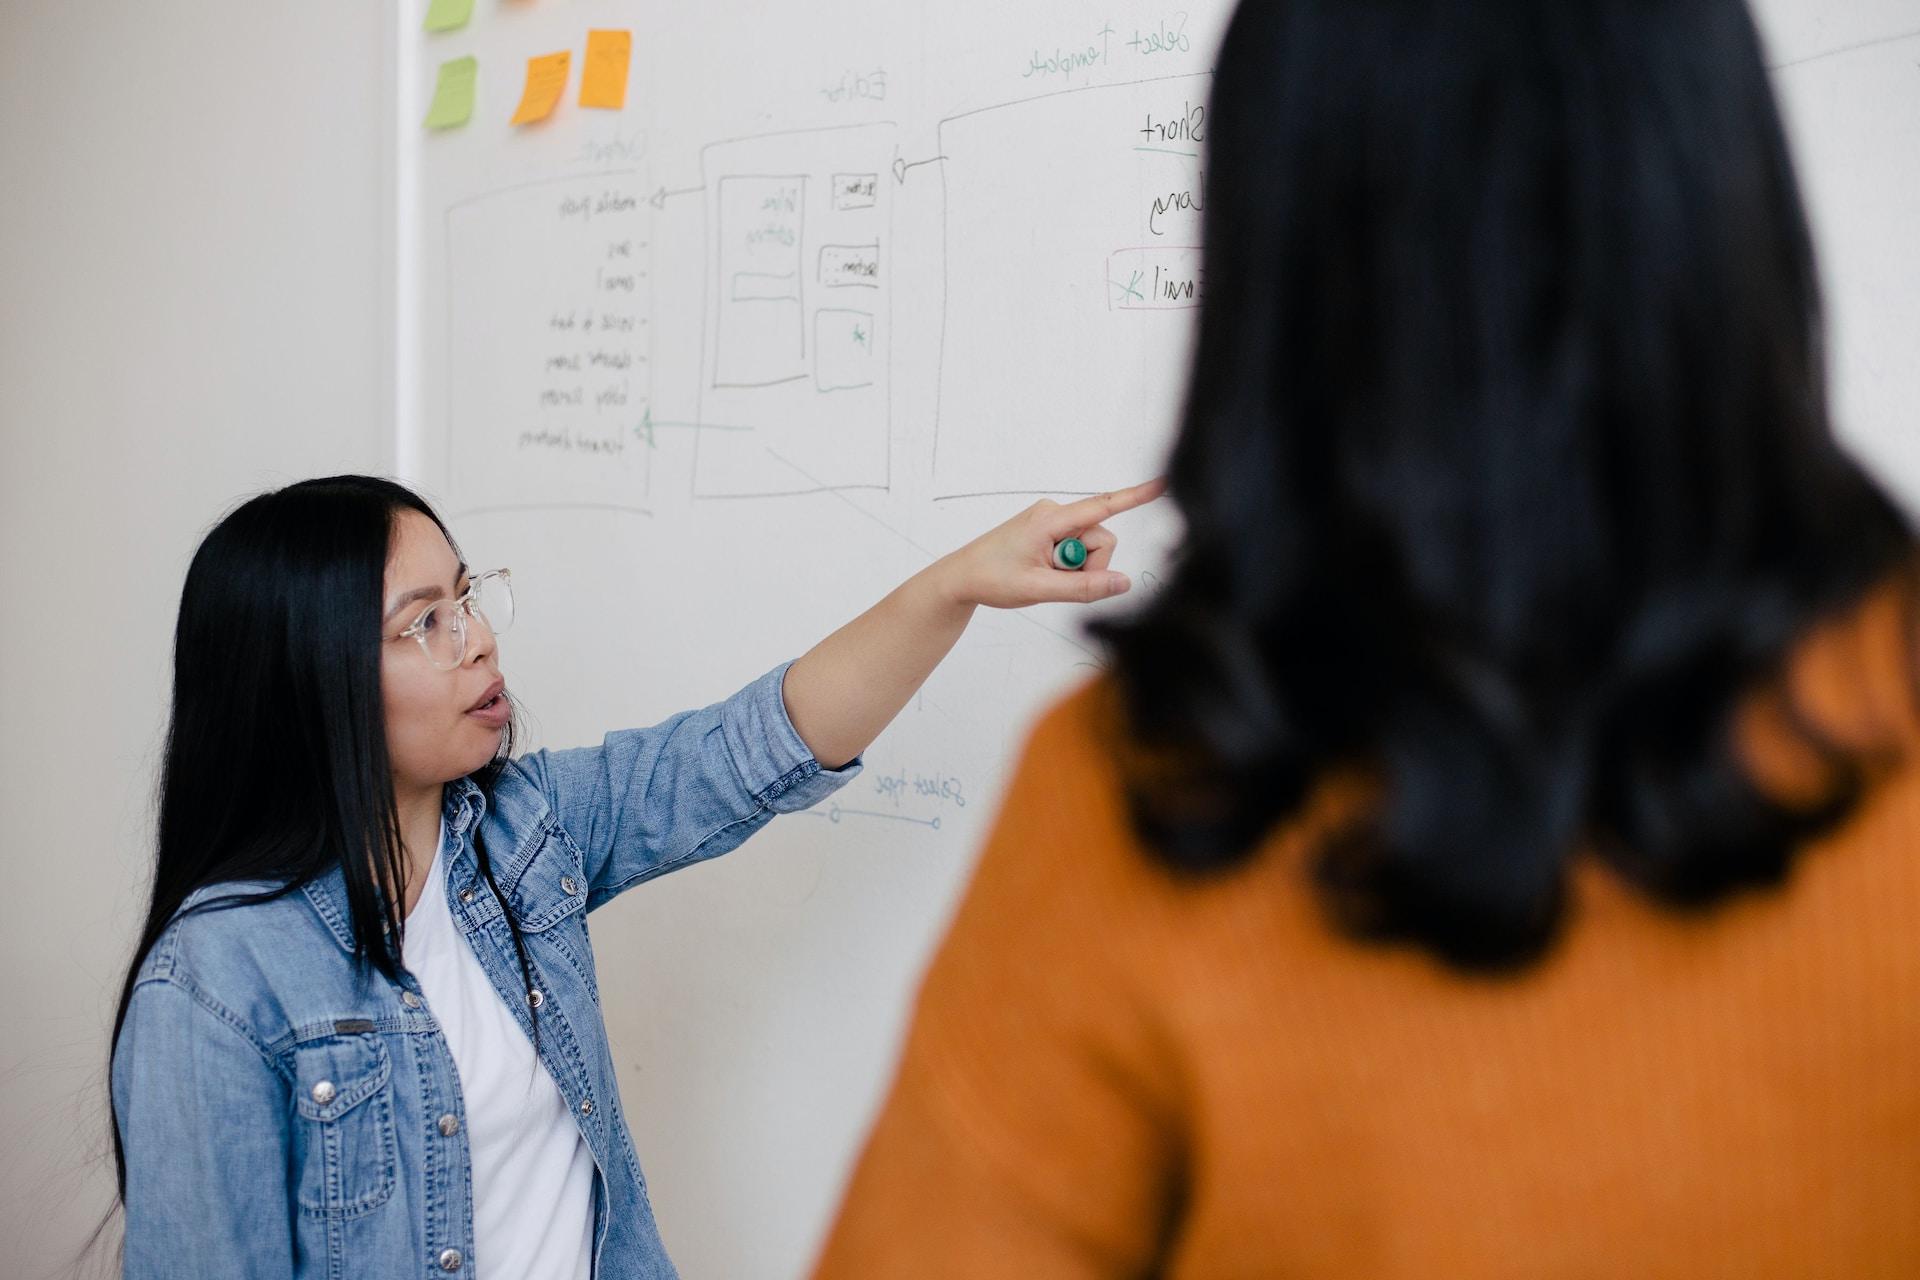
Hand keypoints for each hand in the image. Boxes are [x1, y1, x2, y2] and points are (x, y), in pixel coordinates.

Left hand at [934, 478, 1167, 609]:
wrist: (962, 577)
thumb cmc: (992, 578)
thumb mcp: (1039, 588)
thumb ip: (1084, 588)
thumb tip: (1123, 583)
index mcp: (1051, 519)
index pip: (1103, 506)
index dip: (1136, 497)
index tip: (1164, 484)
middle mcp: (1055, 513)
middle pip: (1101, 539)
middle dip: (1089, 565)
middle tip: (1054, 581)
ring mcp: (1053, 522)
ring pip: (1090, 547)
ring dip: (1076, 568)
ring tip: (1044, 577)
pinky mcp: (1051, 532)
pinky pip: (1076, 549)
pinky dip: (1068, 566)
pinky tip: (1043, 571)